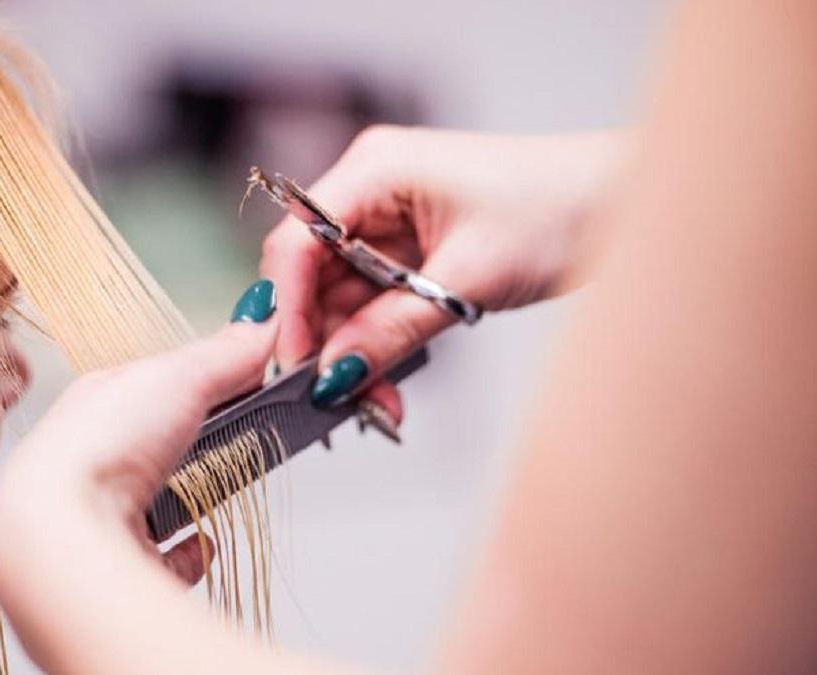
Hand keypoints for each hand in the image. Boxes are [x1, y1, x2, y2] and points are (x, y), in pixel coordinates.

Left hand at [0, 306, 279, 672]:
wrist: (59, 539)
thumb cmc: (99, 449)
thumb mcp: (179, 377)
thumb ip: (228, 353)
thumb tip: (266, 322)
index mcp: (98, 404)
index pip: (154, 384)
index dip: (200, 380)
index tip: (248, 381)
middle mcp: (91, 458)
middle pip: (152, 443)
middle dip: (191, 439)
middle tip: (244, 433)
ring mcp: (99, 514)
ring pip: (150, 498)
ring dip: (187, 491)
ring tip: (224, 483)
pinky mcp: (116, 565)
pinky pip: (156, 556)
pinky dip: (185, 551)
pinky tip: (202, 543)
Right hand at [261, 127, 626, 421]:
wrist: (620, 203)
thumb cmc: (558, 210)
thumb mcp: (467, 280)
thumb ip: (390, 330)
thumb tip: (331, 374)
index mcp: (376, 171)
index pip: (297, 240)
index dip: (286, 305)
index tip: (293, 363)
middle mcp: (370, 191)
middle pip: (312, 275)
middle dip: (321, 340)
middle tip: (332, 398)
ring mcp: (388, 222)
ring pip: (340, 299)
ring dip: (350, 353)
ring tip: (373, 405)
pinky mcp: (408, 251)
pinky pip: (371, 305)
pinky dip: (375, 345)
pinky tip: (384, 386)